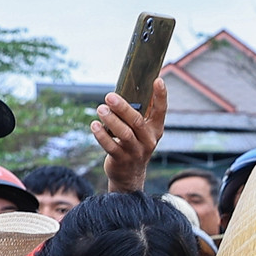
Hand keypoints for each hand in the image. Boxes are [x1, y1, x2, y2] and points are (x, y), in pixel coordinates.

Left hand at [94, 77, 167, 193]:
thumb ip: (137, 114)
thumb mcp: (141, 131)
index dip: (160, 96)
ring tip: (100, 109)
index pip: (161, 110)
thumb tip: (123, 91)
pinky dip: (101, 135)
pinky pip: (110, 146)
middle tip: (109, 96)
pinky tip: (94, 125)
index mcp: (155, 129)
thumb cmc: (133, 144)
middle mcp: (148, 140)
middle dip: (122, 107)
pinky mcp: (121, 159)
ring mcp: (136, 151)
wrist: (130, 175)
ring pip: (124, 133)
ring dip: (111, 120)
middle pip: (137, 121)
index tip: (158, 80)